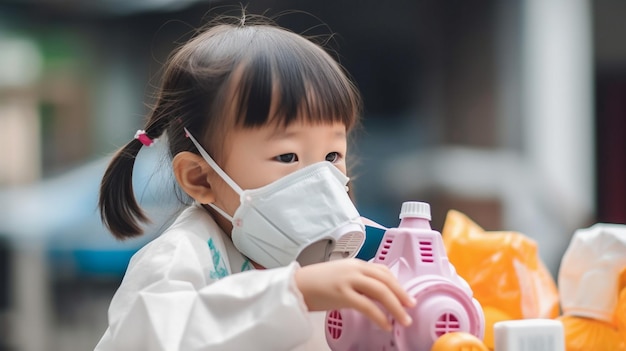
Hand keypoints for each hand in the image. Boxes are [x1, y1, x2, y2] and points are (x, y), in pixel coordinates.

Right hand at [294, 258, 415, 330]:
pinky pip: (367, 306)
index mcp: (356, 263)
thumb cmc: (316, 283)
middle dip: (402, 295)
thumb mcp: (341, 276)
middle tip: (411, 307)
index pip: (383, 271)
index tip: (406, 295)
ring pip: (380, 291)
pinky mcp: (342, 294)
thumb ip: (359, 281)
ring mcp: (348, 280)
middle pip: (386, 280)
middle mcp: (354, 269)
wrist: (295, 285)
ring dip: (395, 307)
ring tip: (403, 319)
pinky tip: (385, 324)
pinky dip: (379, 316)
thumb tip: (376, 295)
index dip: (397, 284)